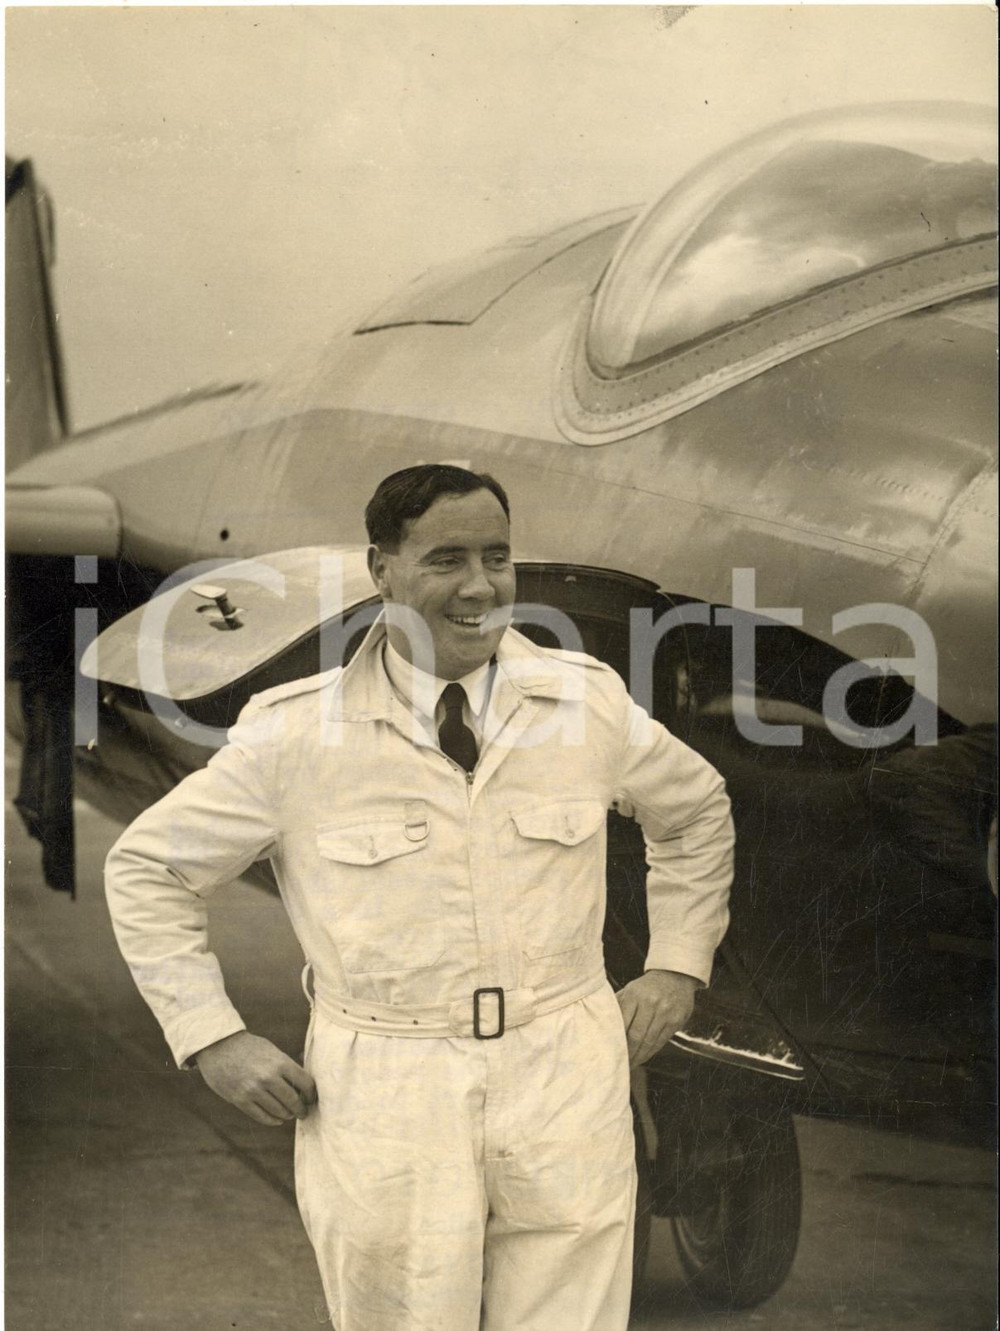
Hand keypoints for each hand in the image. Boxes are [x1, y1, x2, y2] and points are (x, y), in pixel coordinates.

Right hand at [194, 1031, 317, 1125]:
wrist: (219, 1046)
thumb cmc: (249, 1047)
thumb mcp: (272, 1050)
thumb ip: (286, 1066)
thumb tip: (302, 1084)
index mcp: (280, 1062)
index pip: (305, 1083)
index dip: (311, 1094)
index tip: (312, 1099)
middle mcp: (269, 1078)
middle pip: (293, 1101)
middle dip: (301, 1109)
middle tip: (304, 1113)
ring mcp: (254, 1090)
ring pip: (279, 1111)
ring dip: (287, 1115)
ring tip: (289, 1115)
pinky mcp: (240, 1100)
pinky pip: (261, 1116)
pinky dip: (272, 1120)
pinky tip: (277, 1119)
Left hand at [616, 970, 697, 1065]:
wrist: (674, 976)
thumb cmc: (646, 987)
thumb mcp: (630, 990)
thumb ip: (617, 1006)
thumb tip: (599, 1024)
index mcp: (635, 994)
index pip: (623, 1023)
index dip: (616, 1040)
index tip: (609, 1052)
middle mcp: (651, 1003)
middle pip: (636, 1036)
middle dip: (627, 1053)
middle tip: (619, 1064)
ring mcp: (665, 1012)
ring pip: (649, 1042)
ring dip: (638, 1056)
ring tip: (630, 1064)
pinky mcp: (676, 1021)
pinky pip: (661, 1042)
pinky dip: (650, 1052)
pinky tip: (642, 1057)